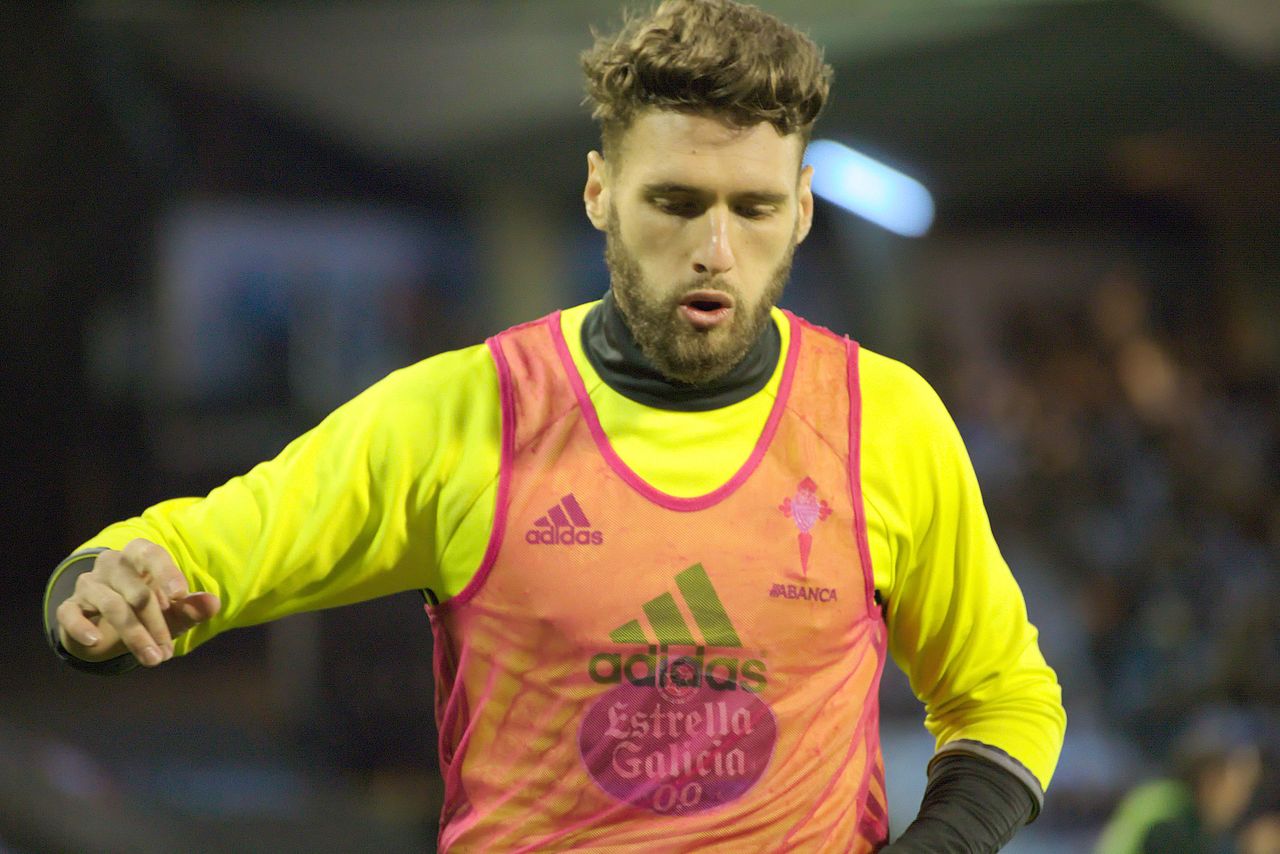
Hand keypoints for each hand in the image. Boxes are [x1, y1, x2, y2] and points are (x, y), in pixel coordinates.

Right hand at [55, 538, 220, 666]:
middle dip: (155, 623)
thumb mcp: (174, 611)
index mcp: (139, 556)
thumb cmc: (149, 611)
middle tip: (167, 653)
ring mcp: (89, 584)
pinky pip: (70, 614)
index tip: (180, 595)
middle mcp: (112, 565)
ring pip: (111, 605)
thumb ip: (192, 607)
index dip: (166, 573)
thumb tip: (214, 603)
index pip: (151, 554)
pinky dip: (81, 628)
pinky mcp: (70, 606)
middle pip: (136, 590)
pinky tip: (96, 642)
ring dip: (134, 636)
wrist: (107, 626)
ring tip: (153, 659)